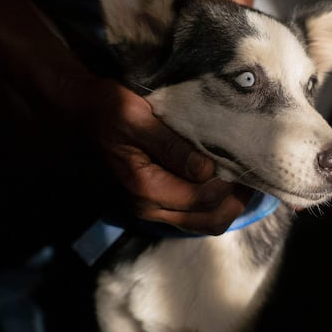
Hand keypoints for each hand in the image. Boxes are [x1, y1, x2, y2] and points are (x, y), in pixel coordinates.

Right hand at [74, 77, 246, 234]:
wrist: (81, 111)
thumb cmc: (108, 109)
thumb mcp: (136, 118)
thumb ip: (171, 146)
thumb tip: (208, 171)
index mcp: (145, 188)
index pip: (203, 198)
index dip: (229, 182)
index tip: (242, 156)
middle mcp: (149, 208)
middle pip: (211, 220)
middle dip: (236, 198)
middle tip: (250, 169)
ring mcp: (153, 209)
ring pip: (206, 222)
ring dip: (229, 203)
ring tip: (242, 174)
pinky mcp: (157, 203)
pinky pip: (196, 215)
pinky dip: (216, 203)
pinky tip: (224, 178)